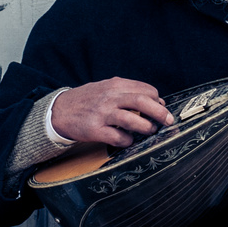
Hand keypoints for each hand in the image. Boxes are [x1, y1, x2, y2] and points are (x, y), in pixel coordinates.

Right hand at [50, 77, 174, 147]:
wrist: (59, 110)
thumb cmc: (87, 100)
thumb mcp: (106, 88)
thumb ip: (128, 92)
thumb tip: (156, 101)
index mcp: (115, 85)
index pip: (146, 90)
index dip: (157, 100)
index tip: (161, 108)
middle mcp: (110, 97)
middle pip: (143, 102)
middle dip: (160, 113)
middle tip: (168, 121)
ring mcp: (102, 114)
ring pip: (133, 120)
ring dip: (147, 127)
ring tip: (150, 131)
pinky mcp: (95, 130)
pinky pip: (119, 137)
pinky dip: (128, 141)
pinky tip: (128, 140)